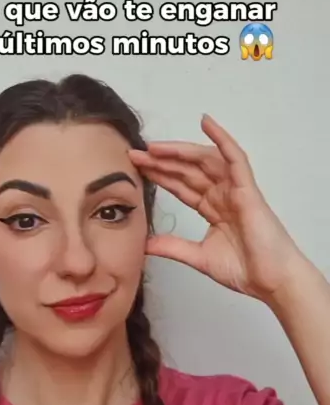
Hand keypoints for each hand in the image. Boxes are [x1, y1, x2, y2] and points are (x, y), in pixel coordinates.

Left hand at [128, 115, 304, 302]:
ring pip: (205, 161)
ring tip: (155, 146)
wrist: (270, 281)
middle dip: (161, 161)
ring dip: (180, 151)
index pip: (180, 185)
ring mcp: (235, 189)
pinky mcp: (247, 189)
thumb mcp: (199, 257)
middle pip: (187, 170)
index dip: (159, 175)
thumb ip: (172, 247)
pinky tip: (206, 123)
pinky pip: (235, 158)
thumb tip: (144, 244)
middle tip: (135, 154)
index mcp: (212, 208)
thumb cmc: (245, 269)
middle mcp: (222, 195)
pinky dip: (222, 139)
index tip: (136, 167)